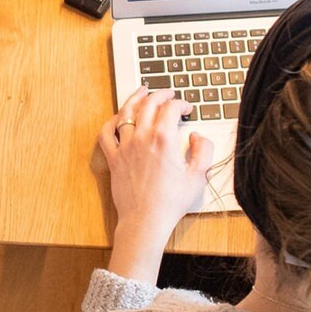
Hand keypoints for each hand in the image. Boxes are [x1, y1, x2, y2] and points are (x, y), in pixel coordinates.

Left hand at [98, 88, 213, 279]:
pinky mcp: (114, 158)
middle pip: (149, 104)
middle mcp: (143, 138)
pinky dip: (111, 121)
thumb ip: (203, 150)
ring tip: (142, 91)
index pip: (171, 108)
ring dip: (136, 98)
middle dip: (161, 94)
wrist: (145, 220)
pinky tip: (118, 117)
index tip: (187, 108)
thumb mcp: (198, 176)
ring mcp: (125, 147)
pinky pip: (106, 133)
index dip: (181, 104)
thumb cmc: (171, 202)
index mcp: (164, 140)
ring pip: (126, 112)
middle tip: (168, 93)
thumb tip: (196, 136)